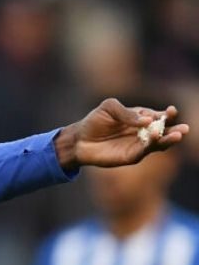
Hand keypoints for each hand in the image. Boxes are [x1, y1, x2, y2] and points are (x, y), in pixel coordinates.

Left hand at [55, 98, 189, 170]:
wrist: (79, 140)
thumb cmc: (95, 121)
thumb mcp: (109, 108)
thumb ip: (127, 112)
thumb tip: (147, 119)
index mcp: (141, 118)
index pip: (159, 116)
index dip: (167, 114)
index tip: (171, 110)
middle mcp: (144, 132)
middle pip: (165, 131)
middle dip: (176, 129)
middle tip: (184, 128)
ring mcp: (139, 145)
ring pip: (159, 143)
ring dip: (168, 139)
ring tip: (178, 135)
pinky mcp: (132, 156)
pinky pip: (145, 151)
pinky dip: (151, 145)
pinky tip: (155, 138)